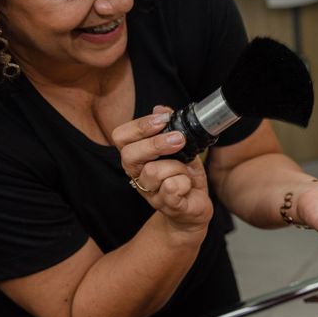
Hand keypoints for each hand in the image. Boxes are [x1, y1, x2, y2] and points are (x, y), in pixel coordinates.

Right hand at [112, 105, 212, 233]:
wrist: (196, 207)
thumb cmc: (185, 176)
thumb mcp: (182, 147)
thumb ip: (171, 128)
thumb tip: (161, 108)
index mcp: (138, 157)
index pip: (121, 137)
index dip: (140, 126)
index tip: (163, 119)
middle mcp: (137, 175)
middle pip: (130, 155)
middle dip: (156, 144)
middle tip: (179, 140)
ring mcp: (150, 193)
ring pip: (154, 172)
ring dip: (178, 167)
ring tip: (186, 172)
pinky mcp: (166, 206)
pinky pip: (172, 188)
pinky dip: (185, 183)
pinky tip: (188, 186)